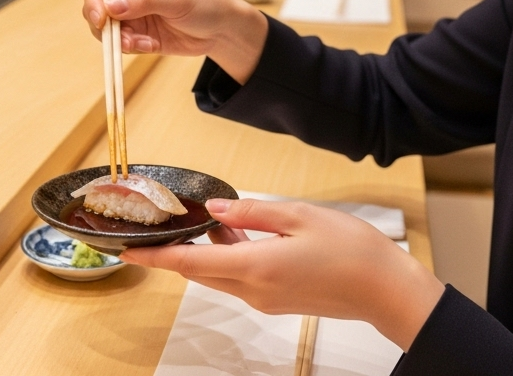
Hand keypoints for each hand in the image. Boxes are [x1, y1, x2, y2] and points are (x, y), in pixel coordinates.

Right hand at [81, 0, 267, 80]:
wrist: (220, 29)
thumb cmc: (204, 2)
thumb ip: (144, 1)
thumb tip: (111, 6)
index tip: (100, 19)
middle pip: (95, 6)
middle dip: (105, 26)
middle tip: (123, 40)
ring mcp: (130, 13)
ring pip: (105, 29)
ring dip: (119, 40)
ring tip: (144, 44)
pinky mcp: (136, 33)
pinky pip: (120, 43)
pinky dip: (131, 48)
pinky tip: (151, 46)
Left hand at [121, 198, 443, 350]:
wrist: (385, 289)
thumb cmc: (350, 250)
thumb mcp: (298, 215)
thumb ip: (251, 213)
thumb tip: (214, 211)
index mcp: (254, 268)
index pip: (189, 264)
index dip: (155, 257)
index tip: (127, 251)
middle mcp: (253, 291)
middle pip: (200, 272)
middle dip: (175, 252)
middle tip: (158, 227)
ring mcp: (265, 300)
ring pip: (220, 274)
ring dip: (207, 251)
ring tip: (200, 221)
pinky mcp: (278, 300)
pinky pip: (241, 278)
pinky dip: (230, 257)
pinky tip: (236, 233)